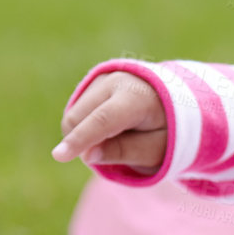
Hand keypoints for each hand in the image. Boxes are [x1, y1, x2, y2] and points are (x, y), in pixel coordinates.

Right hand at [52, 70, 167, 173]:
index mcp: (137, 97)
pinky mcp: (93, 81)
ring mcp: (102, 78)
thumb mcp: (155, 149)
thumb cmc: (167, 131)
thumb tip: (87, 155)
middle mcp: (116, 81)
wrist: (175, 101)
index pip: (104, 120)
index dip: (81, 139)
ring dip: (83, 136)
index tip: (59, 156)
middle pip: (79, 118)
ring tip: (118, 138)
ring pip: (72, 116)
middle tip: (114, 153)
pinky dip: (84, 127)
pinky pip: (75, 112)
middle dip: (83, 144)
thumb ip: (123, 152)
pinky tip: (109, 128)